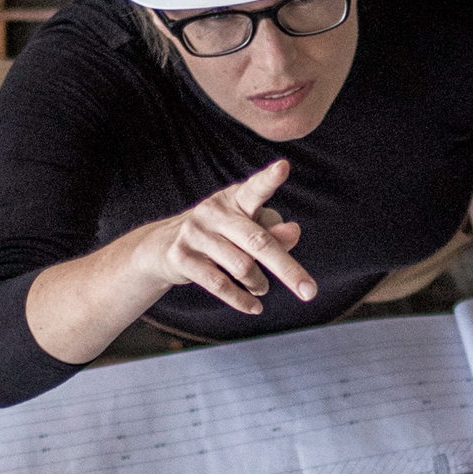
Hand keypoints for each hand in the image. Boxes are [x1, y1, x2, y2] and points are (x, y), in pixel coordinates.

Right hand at [129, 160, 315, 314]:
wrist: (162, 247)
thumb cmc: (219, 236)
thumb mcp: (245, 229)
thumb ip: (273, 232)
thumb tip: (295, 232)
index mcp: (235, 199)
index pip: (255, 189)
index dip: (269, 179)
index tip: (284, 167)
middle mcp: (214, 211)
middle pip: (258, 242)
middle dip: (287, 269)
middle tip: (309, 292)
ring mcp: (195, 234)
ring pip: (242, 267)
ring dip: (259, 284)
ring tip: (262, 288)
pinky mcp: (182, 257)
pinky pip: (220, 284)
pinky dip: (241, 300)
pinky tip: (254, 307)